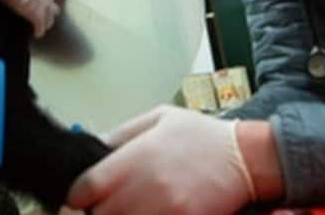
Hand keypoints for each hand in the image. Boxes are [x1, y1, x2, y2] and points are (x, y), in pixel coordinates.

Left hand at [66, 105, 255, 214]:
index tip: (83, 195)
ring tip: (132, 208)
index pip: (85, 189)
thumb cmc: (201, 136)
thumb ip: (121, 135)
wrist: (246, 157)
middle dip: (100, 210)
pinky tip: (151, 213)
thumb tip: (90, 146)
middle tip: (109, 202)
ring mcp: (167, 210)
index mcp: (138, 156)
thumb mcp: (158, 119)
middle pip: (100, 214)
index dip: (78, 195)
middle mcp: (148, 186)